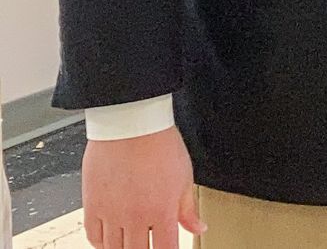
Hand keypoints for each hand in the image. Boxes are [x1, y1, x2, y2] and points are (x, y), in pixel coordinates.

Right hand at [82, 127, 204, 248]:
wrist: (131, 125)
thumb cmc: (160, 145)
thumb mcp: (184, 177)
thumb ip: (188, 209)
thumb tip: (199, 227)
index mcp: (162, 211)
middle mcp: (135, 217)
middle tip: (147, 244)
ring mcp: (111, 213)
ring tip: (131, 242)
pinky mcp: (92, 205)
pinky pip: (93, 236)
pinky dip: (101, 242)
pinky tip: (109, 239)